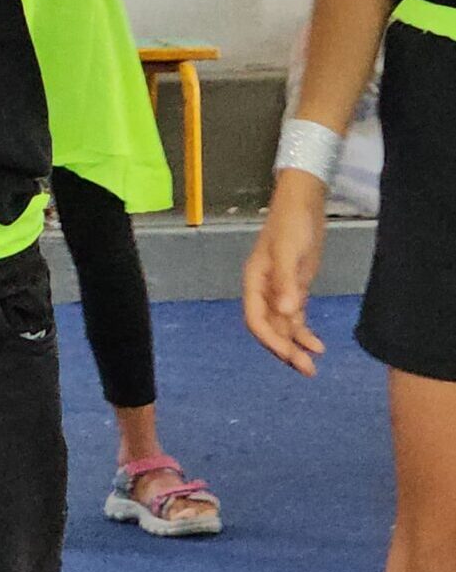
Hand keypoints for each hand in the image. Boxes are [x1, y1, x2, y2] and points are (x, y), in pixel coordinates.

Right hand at [242, 170, 328, 376]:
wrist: (304, 202)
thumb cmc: (292, 224)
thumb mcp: (290, 252)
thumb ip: (286, 283)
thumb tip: (287, 314)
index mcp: (254, 281)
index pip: (256, 319)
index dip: (271, 340)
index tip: (290, 355)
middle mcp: (263, 289)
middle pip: (269, 327)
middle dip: (284, 350)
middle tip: (306, 369)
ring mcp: (278, 289)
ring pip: (283, 325)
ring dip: (295, 345)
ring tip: (313, 365)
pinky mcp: (294, 286)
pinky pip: (295, 316)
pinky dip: (303, 332)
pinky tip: (317, 345)